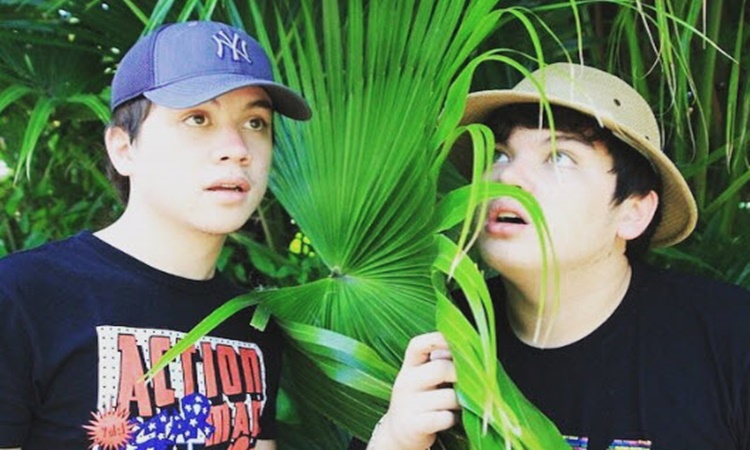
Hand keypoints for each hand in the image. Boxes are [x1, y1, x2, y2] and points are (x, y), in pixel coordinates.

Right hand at [369, 332, 458, 449]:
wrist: (397, 432)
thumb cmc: (418, 399)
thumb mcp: (421, 377)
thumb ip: (437, 362)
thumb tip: (465, 352)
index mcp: (409, 367)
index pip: (418, 345)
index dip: (438, 339)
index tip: (457, 341)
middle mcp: (405, 382)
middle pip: (440, 368)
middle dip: (460, 375)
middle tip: (467, 382)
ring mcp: (408, 404)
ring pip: (449, 397)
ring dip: (460, 402)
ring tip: (456, 404)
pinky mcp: (415, 425)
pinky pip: (445, 418)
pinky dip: (452, 419)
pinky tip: (448, 418)